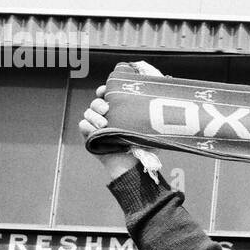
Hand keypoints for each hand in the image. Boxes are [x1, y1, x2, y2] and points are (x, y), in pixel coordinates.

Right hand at [77, 62, 163, 179]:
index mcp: (120, 111)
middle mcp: (108, 116)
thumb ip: (154, 109)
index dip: (104, 90)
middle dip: (98, 103)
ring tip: (104, 123)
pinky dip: (88, 126)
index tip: (105, 90)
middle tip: (106, 109)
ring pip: (88, 112)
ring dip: (94, 116)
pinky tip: (96, 130)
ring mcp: (98, 126)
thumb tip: (166, 84)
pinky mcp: (91, 137)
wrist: (135, 165)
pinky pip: (83, 125)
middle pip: (96, 102)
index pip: (107, 95)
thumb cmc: (146, 146)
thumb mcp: (152, 126)